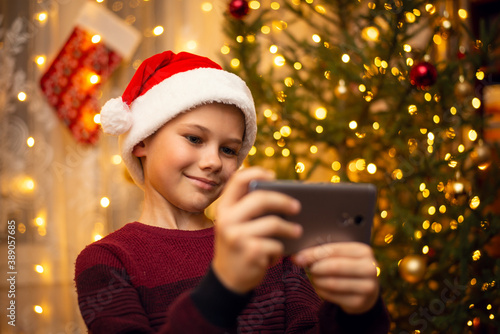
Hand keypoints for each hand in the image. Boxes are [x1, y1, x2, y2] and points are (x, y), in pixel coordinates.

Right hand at [212, 167, 301, 293]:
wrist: (227, 280)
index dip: (257, 172)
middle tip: (297, 207)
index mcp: (223, 208)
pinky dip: (280, 251)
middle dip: (283, 201)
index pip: (237, 180)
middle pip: (261, 199)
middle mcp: (227, 220)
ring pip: (273, 223)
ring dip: (290, 229)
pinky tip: (276, 255)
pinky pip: (276, 245)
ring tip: (298, 231)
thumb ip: (248, 210)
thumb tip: (283, 195)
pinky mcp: (250, 252)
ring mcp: (237, 237)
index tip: (273, 175)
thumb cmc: (238, 246)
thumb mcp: (235, 225)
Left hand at [293, 242, 378, 313]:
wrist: (365, 289)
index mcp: (364, 251)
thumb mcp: (341, 256)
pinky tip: (320, 287)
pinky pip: (332, 296)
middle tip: (306, 268)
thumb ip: (323, 253)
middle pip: (335, 266)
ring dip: (317, 280)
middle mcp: (370, 268)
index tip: (298, 257)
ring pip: (332, 283)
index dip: (314, 253)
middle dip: (315, 267)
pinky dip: (321, 291)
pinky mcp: (359, 302)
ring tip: (314, 277)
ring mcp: (367, 287)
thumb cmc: (347, 267)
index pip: (334, 250)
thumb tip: (298, 257)